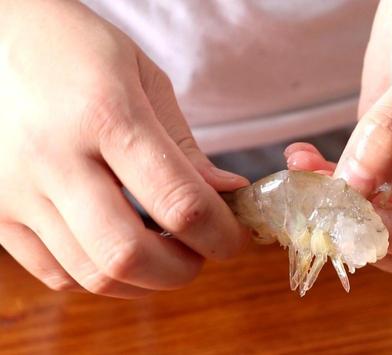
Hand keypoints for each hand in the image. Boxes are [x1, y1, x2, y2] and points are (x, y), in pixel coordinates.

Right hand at [0, 1, 248, 297]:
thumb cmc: (80, 51)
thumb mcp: (145, 80)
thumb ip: (185, 146)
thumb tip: (228, 194)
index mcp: (106, 115)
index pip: (179, 202)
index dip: (220, 234)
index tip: (232, 236)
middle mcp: (53, 158)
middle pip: (128, 254)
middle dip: (183, 270)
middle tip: (202, 252)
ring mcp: (16, 191)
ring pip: (91, 274)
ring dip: (145, 279)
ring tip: (165, 252)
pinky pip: (55, 273)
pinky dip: (100, 276)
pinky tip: (119, 250)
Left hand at [287, 0, 391, 273]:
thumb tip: (352, 188)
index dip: (388, 236)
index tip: (340, 214)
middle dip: (353, 227)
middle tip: (310, 204)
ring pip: (372, 218)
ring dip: (332, 206)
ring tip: (299, 175)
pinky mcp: (391, 153)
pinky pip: (356, 186)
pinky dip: (327, 180)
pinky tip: (302, 158)